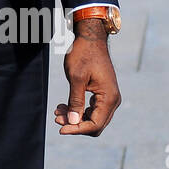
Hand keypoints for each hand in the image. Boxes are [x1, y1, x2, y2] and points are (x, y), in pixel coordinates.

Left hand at [55, 20, 120, 135]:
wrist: (90, 39)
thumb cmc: (83, 54)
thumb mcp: (76, 78)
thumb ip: (75, 101)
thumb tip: (73, 122)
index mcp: (109, 97)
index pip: (96, 124)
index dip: (78, 129)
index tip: (61, 129)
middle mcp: (112, 100)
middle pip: (95, 124)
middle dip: (75, 124)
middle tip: (56, 118)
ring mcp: (108, 98)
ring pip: (93, 118)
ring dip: (75, 118)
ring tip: (57, 111)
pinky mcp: (102, 94)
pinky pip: (91, 109)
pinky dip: (78, 110)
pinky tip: (63, 106)